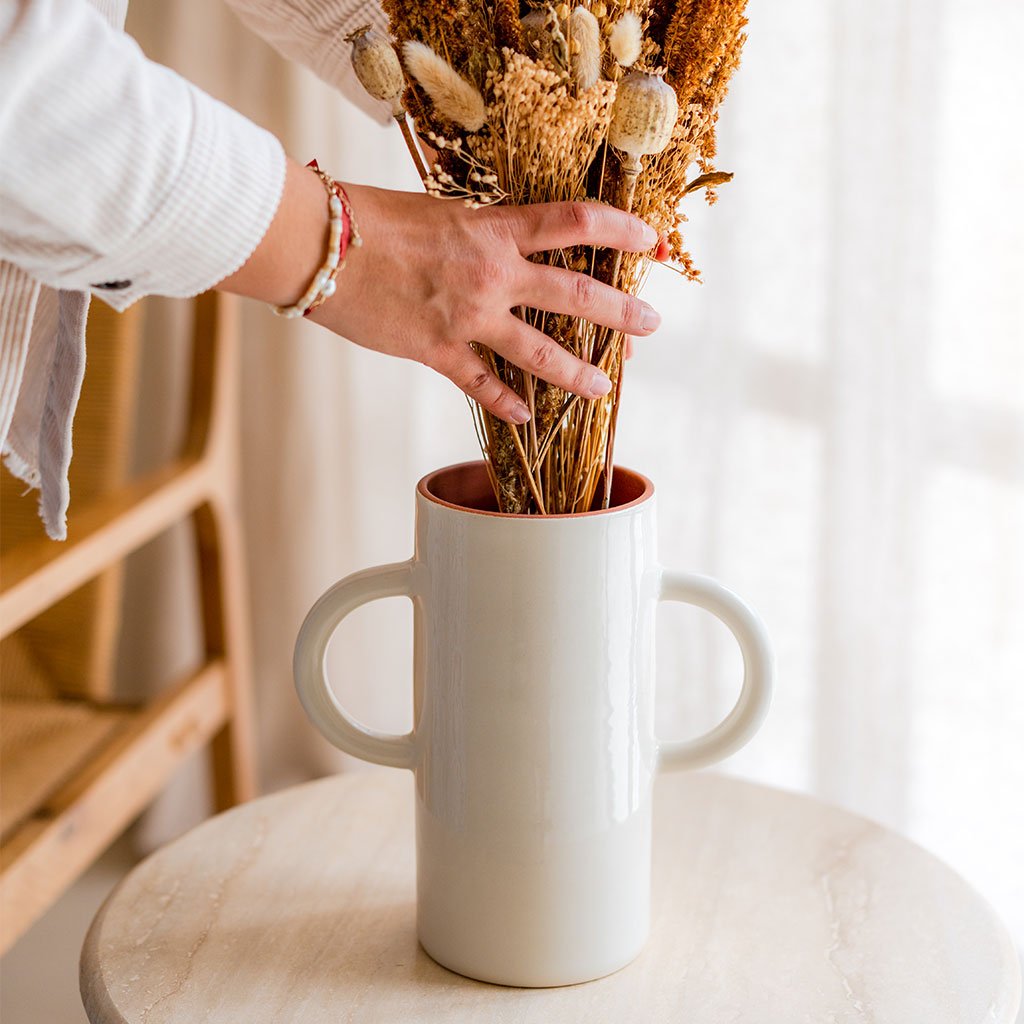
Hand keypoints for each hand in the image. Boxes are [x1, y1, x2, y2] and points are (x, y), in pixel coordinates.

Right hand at [313, 184, 660, 422]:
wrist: (319, 245)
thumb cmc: (370, 218)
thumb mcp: (439, 213)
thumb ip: (479, 233)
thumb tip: (505, 245)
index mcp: (494, 230)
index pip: (573, 225)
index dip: (619, 230)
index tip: (649, 240)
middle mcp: (492, 275)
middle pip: (575, 295)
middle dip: (620, 312)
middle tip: (651, 325)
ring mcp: (468, 318)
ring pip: (539, 353)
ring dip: (578, 372)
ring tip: (605, 386)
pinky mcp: (437, 351)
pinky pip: (482, 386)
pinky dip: (505, 405)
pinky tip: (525, 420)